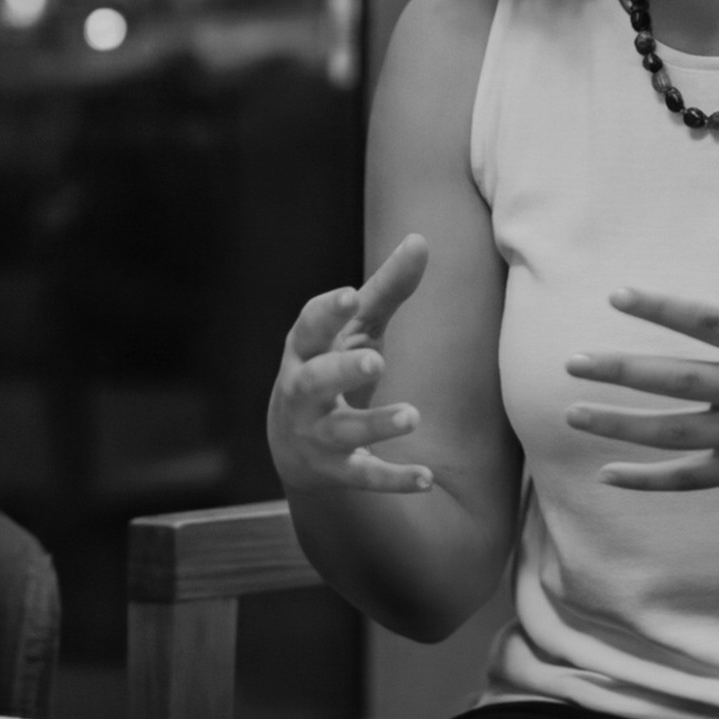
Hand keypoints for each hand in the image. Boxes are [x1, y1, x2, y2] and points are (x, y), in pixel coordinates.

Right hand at [269, 234, 437, 496]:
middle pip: (314, 382)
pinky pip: (364, 476)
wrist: (293, 447)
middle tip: (376, 360)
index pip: (308, 328)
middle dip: (341, 371)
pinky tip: (426, 478)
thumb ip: (386, 289)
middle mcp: (302, 393)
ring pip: (341, 431)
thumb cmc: (331, 368)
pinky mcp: (336, 470)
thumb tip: (422, 239)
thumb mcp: (354, 330)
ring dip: (375, 424)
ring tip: (413, 416)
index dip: (327, 312)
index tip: (351, 294)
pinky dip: (393, 479)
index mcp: (305, 351)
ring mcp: (316, 435)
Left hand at [562, 211, 718, 495]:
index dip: (661, 308)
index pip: (707, 321)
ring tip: (573, 415)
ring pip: (673, 433)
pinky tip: (608, 474)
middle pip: (676, 380)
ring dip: (620, 425)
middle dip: (620, 370)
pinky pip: (692, 477)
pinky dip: (648, 480)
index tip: (617, 295)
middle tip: (571, 362)